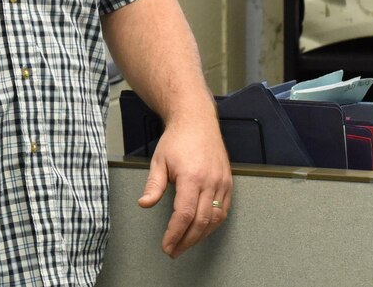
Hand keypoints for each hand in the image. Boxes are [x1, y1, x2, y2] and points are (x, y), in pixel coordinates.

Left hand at [137, 117, 231, 257]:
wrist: (197, 121)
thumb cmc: (177, 139)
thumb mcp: (159, 160)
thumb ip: (153, 185)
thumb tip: (144, 204)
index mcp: (192, 177)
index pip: (184, 215)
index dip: (175, 234)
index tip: (166, 245)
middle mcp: (210, 181)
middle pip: (201, 222)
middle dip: (186, 241)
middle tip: (173, 251)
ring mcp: (222, 182)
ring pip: (215, 219)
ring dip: (200, 236)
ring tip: (185, 244)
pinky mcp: (227, 182)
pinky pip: (223, 210)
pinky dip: (213, 224)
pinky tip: (201, 230)